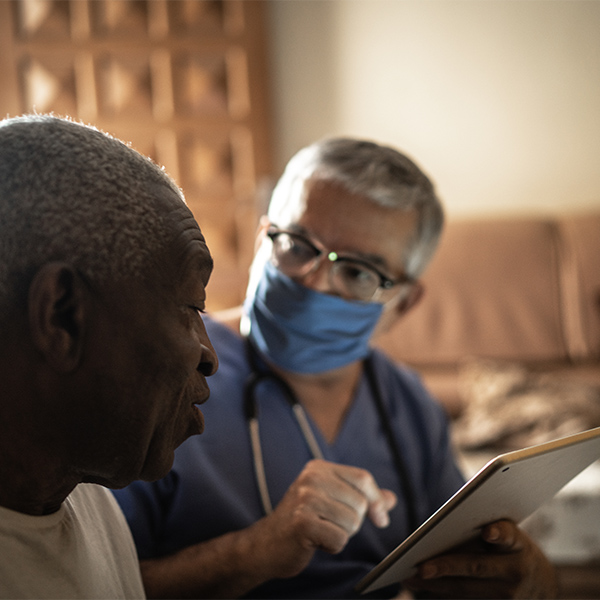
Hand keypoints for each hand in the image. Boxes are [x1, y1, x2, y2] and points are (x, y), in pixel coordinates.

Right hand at [248, 459, 396, 579]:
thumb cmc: (304, 522)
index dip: (376, 500)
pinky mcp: (302, 522)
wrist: (267, 544)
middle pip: (360, 502)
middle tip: (331, 525)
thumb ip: (361, 497)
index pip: (363, 478)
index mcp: (319, 468)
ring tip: (322, 531)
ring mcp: (305, 499)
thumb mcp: (331, 501)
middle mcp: (311, 478)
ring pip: (352, 522)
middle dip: (354, 522)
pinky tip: (316, 541)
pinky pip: (339, 539)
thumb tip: (391, 499)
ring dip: (342, 535)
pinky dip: (332, 546)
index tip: (380, 519)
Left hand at [404, 520, 556, 598]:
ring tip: (411, 578)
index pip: (509, 536)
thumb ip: (488, 530)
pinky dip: (444, 594)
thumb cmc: (517, 552)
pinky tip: (424, 588)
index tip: (489, 532)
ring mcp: (509, 598)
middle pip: (476, 568)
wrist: (544, 588)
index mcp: (520, 546)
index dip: (500, 533)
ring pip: (466, 591)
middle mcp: (516, 573)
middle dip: (447, 568)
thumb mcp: (512, 537)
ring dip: (436, 586)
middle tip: (421, 567)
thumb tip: (446, 530)